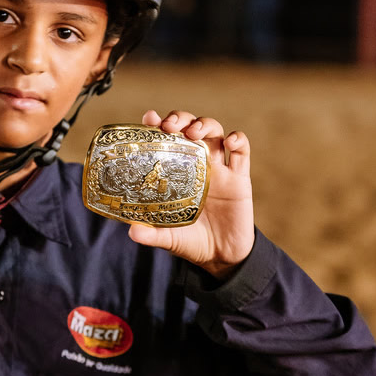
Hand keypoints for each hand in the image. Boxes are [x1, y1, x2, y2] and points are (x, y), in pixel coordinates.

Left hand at [127, 109, 254, 278]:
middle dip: (181, 119)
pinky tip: (231, 140)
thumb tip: (132, 232)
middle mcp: (197, 165)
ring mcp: (219, 169)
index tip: (149, 118)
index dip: (158, 126)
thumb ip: (152, 234)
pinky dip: (239, 140)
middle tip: (170, 125)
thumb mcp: (168, 238)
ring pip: (215, 133)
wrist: (221, 256)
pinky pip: (242, 152)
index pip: (166, 141)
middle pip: (190, 128)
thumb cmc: (191, 241)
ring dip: (205, 124)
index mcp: (176, 173)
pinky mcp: (240, 179)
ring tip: (194, 132)